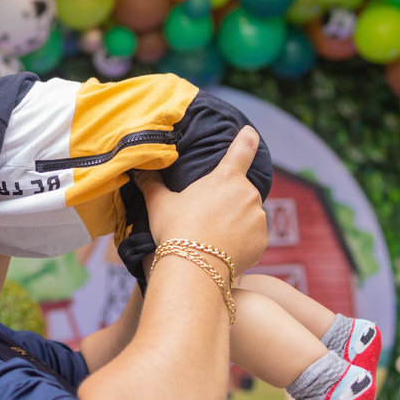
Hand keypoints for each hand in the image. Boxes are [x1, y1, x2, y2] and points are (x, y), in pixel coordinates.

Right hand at [133, 126, 266, 274]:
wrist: (195, 267)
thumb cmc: (175, 229)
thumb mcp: (159, 204)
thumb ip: (151, 184)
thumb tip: (137, 170)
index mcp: (225, 177)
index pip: (242, 150)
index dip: (247, 139)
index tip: (251, 132)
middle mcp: (248, 193)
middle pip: (241, 190)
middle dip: (229, 199)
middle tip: (207, 216)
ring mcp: (258, 217)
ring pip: (248, 214)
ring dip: (236, 220)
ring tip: (213, 236)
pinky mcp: (262, 240)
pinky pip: (253, 236)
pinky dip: (242, 240)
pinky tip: (223, 249)